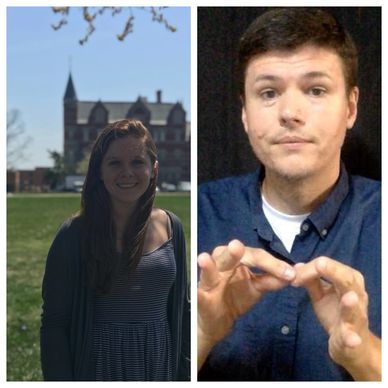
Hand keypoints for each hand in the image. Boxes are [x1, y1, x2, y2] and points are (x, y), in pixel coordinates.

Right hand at [197, 240, 294, 368]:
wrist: (219, 321)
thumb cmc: (236, 297)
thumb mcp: (257, 288)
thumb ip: (271, 280)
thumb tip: (292, 274)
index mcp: (235, 260)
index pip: (254, 256)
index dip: (271, 263)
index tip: (289, 273)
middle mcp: (220, 265)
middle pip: (228, 257)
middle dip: (233, 253)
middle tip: (237, 246)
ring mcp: (208, 282)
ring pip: (208, 272)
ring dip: (208, 266)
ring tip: (204, 259)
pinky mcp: (200, 299)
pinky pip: (198, 296)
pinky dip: (197, 294)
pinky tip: (197, 292)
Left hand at [292, 257, 380, 380]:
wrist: (348, 343)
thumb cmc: (335, 312)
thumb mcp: (320, 294)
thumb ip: (311, 281)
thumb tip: (297, 266)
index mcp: (348, 281)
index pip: (329, 266)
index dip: (310, 268)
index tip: (293, 275)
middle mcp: (357, 296)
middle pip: (346, 280)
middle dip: (333, 272)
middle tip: (319, 265)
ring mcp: (356, 318)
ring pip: (354, 309)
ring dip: (350, 304)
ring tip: (348, 298)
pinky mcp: (351, 338)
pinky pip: (352, 337)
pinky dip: (352, 338)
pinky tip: (352, 340)